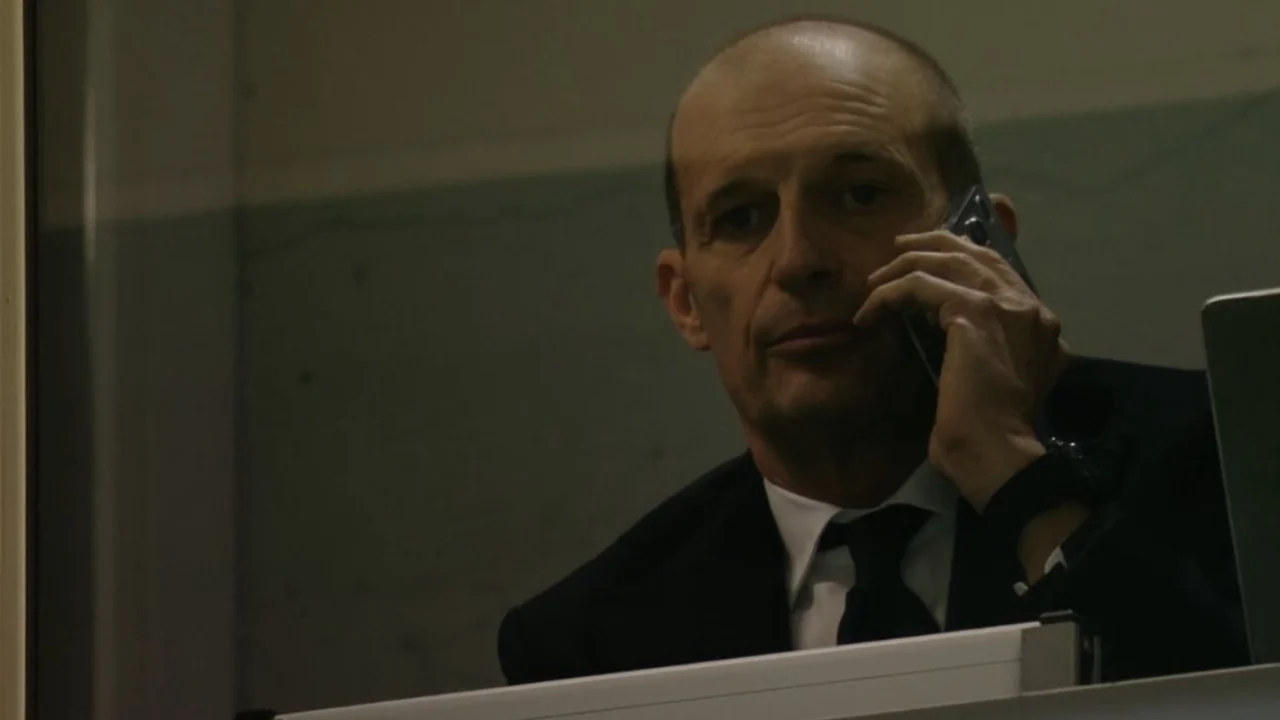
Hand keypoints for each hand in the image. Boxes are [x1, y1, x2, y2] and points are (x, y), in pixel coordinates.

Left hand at [853, 231, 1070, 510]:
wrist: (997, 452)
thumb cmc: (993, 432)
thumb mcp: (1001, 382)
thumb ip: (996, 349)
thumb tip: (958, 334)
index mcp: (1041, 322)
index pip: (999, 271)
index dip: (961, 258)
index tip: (927, 261)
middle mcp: (1030, 307)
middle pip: (977, 253)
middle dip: (934, 244)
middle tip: (899, 247)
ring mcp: (1006, 306)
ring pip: (947, 261)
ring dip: (904, 266)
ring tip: (875, 280)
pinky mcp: (974, 312)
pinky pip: (920, 285)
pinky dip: (889, 294)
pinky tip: (868, 312)